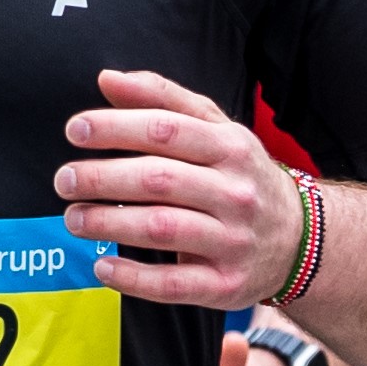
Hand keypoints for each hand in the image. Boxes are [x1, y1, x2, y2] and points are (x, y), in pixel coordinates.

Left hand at [58, 69, 297, 312]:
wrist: (301, 240)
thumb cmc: (242, 176)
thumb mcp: (217, 129)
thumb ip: (163, 100)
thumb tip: (107, 79)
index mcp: (231, 147)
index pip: (165, 130)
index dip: (115, 128)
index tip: (76, 130)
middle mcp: (235, 193)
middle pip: (158, 180)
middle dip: (102, 178)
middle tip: (65, 180)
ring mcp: (232, 241)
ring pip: (162, 229)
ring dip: (109, 223)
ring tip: (74, 218)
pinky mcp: (225, 285)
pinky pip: (172, 284)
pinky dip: (132, 277)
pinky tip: (102, 265)